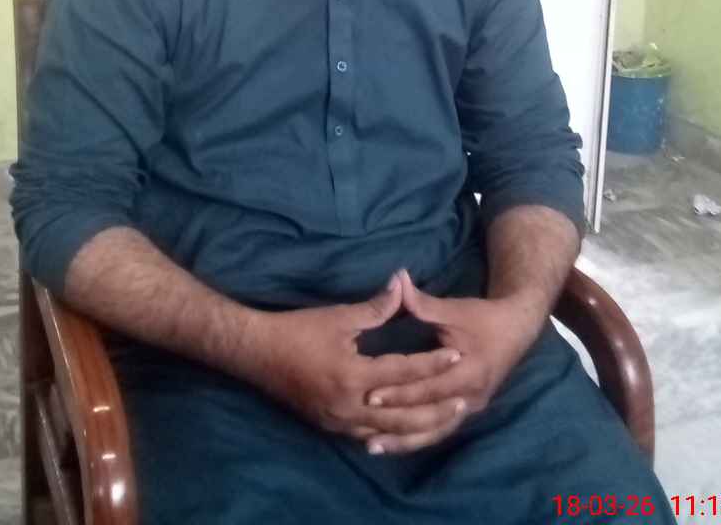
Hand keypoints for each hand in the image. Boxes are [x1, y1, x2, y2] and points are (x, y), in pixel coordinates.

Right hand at [246, 276, 464, 441]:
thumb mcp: (338, 317)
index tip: (457, 355)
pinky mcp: (330, 427)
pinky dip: (391, 434)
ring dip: (417, 426)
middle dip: (434, 409)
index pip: (403, 372)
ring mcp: (338, 421)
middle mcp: (348, 406)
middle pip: (402, 414)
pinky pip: (368, 435)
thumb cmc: (298, 330)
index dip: (432, 363)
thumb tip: (401, 284)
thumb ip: (375, 308)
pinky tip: (406, 430)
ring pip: (387, 431)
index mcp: (352, 376)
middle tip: (463, 402)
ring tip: (443, 420)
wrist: (257, 354)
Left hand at [361, 269, 543, 453]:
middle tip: (364, 423)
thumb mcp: (455, 310)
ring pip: (435, 432)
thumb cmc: (483, 317)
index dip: (401, 392)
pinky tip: (393, 444)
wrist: (516, 329)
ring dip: (404, 441)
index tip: (371, 395)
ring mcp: (470, 409)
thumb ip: (423, 303)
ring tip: (372, 447)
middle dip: (396, 420)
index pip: (430, 389)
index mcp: (471, 373)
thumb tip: (397, 279)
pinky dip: (417, 439)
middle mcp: (471, 399)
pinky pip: (439, 430)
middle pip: (429, 416)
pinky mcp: (466, 412)